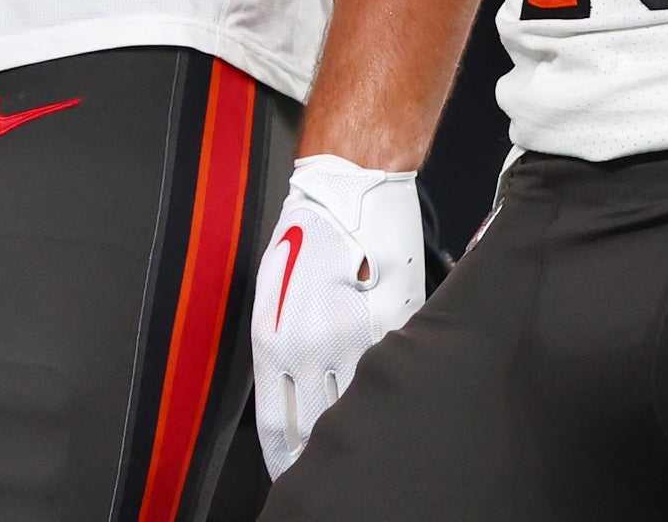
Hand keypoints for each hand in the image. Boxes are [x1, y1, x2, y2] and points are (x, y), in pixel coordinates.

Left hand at [251, 155, 425, 477]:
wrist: (346, 191)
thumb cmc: (304, 236)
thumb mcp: (272, 295)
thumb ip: (281, 349)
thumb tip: (294, 397)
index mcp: (274, 342)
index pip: (277, 424)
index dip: (285, 460)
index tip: (291, 476)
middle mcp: (312, 347)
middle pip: (318, 425)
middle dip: (323, 450)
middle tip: (332, 464)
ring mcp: (357, 339)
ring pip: (358, 404)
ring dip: (360, 422)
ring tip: (367, 435)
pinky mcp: (394, 325)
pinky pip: (390, 370)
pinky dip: (390, 387)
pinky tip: (393, 396)